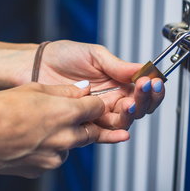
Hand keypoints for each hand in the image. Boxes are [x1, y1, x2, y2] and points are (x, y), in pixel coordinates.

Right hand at [0, 82, 129, 177]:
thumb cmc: (0, 109)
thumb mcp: (34, 89)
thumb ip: (63, 91)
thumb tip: (82, 91)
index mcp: (67, 114)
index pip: (98, 109)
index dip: (92, 104)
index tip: (87, 102)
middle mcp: (67, 138)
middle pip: (91, 131)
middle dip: (84, 123)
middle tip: (67, 116)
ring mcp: (55, 158)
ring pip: (69, 146)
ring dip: (63, 138)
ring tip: (38, 128)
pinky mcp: (42, 170)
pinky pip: (52, 158)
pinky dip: (46, 150)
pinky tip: (27, 141)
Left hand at [35, 41, 164, 130]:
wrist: (36, 64)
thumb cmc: (62, 56)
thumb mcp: (94, 55)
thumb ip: (117, 65)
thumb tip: (141, 68)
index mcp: (116, 81)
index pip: (141, 90)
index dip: (151, 88)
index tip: (153, 81)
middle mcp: (110, 99)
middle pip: (137, 108)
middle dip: (145, 100)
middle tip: (145, 89)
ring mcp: (97, 111)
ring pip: (122, 121)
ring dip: (131, 114)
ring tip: (129, 102)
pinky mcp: (83, 122)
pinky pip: (102, 133)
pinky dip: (114, 135)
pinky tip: (123, 133)